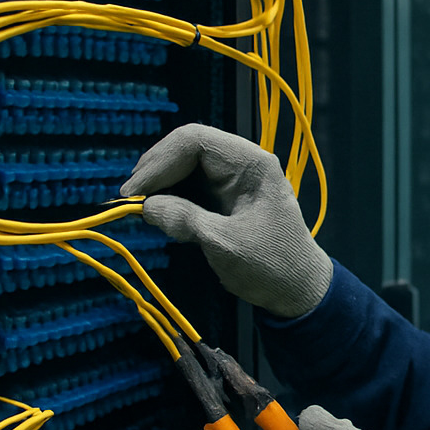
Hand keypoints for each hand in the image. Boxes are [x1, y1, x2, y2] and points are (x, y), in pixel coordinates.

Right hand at [120, 124, 331, 318]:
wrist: (298, 289)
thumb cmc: (272, 265)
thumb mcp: (226, 245)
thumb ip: (186, 220)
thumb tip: (145, 206)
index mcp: (252, 163)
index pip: (195, 140)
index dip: (159, 161)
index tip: (134, 192)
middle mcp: (242, 162)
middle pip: (187, 147)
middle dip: (157, 171)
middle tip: (130, 200)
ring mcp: (234, 177)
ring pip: (185, 165)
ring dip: (161, 182)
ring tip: (140, 206)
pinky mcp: (225, 195)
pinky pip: (190, 184)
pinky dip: (170, 194)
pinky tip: (158, 212)